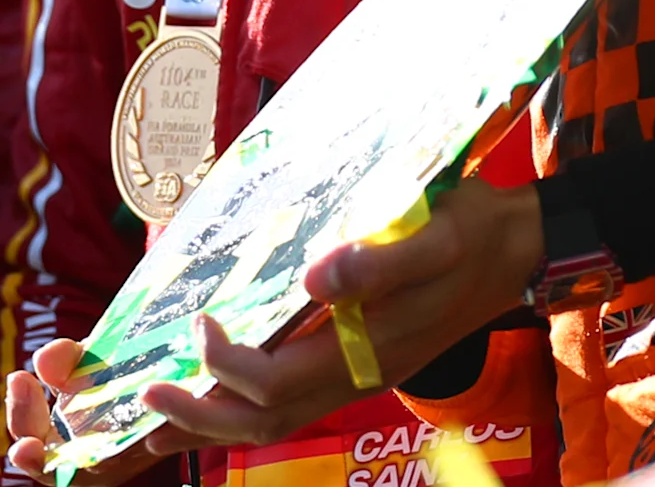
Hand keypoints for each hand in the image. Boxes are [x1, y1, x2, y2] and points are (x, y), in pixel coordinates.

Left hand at [2, 178, 539, 471]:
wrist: (513, 250)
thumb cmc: (469, 233)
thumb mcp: (436, 232)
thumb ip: (380, 259)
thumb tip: (319, 275)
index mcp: (366, 349)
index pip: (279, 383)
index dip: (228, 366)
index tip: (198, 323)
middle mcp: (353, 375)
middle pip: (263, 422)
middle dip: (198, 415)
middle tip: (141, 394)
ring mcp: (351, 376)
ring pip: (269, 422)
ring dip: (208, 422)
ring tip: (150, 414)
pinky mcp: (349, 365)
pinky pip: (282, 405)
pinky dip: (235, 408)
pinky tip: (202, 398)